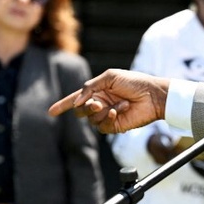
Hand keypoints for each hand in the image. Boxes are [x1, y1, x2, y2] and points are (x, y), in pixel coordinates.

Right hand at [48, 69, 168, 133]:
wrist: (153, 94)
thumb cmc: (134, 82)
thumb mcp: (110, 77)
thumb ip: (90, 86)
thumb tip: (78, 101)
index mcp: (97, 91)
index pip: (76, 99)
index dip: (63, 105)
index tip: (51, 112)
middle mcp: (100, 104)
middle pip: (80, 111)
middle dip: (85, 107)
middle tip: (98, 103)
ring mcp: (107, 115)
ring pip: (90, 119)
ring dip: (102, 111)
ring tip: (118, 104)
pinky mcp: (115, 125)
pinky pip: (102, 126)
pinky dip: (109, 117)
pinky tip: (121, 110)